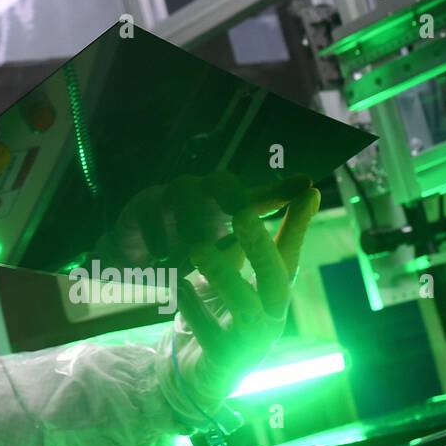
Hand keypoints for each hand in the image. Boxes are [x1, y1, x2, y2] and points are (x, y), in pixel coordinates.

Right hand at [108, 172, 312, 268]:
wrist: (141, 264)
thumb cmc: (190, 256)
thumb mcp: (227, 259)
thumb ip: (253, 252)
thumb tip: (289, 257)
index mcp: (228, 209)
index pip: (257, 196)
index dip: (280, 190)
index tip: (307, 184)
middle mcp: (202, 195)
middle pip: (220, 180)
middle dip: (233, 193)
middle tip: (242, 212)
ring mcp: (168, 198)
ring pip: (183, 191)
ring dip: (192, 221)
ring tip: (198, 249)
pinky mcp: (138, 208)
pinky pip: (148, 213)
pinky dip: (156, 235)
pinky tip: (162, 258)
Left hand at [172, 182, 320, 408]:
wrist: (193, 376)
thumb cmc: (216, 319)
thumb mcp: (230, 277)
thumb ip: (245, 248)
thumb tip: (258, 205)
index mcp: (272, 296)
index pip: (290, 256)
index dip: (299, 226)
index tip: (307, 190)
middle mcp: (270, 320)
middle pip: (275, 280)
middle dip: (260, 245)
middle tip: (241, 211)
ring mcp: (251, 344)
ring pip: (245, 308)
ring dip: (222, 276)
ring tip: (197, 247)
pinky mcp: (225, 363)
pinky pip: (211, 336)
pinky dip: (194, 310)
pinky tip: (176, 288)